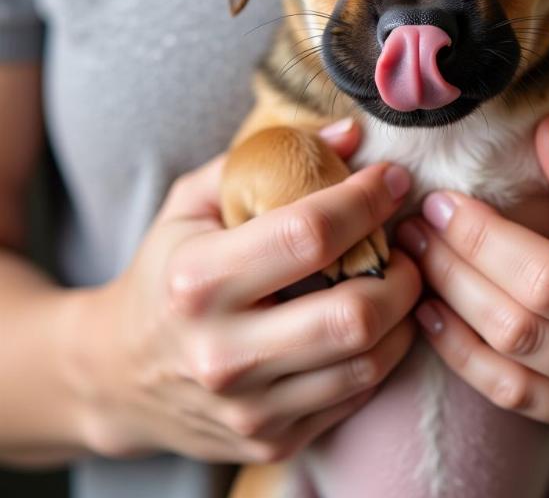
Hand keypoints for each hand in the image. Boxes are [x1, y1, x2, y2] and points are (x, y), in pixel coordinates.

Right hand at [67, 121, 420, 462]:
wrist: (118, 374)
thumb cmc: (165, 272)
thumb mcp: (191, 203)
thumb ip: (263, 159)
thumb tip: (351, 134)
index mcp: (197, 279)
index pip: (307, 234)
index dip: (365, 200)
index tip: (393, 179)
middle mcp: (221, 352)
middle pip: (352, 314)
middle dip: (402, 273)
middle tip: (405, 247)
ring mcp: (248, 407)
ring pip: (365, 362)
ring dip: (402, 315)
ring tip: (397, 282)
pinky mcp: (270, 439)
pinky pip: (355, 395)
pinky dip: (379, 353)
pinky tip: (372, 323)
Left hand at [397, 114, 548, 444]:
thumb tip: (548, 129)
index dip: (486, 239)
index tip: (443, 203)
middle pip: (520, 322)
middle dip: (454, 267)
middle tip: (414, 225)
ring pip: (507, 361)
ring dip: (447, 305)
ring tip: (410, 259)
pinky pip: (508, 395)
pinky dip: (460, 353)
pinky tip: (428, 314)